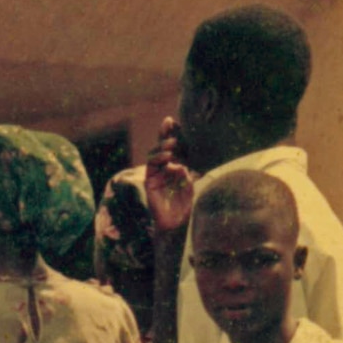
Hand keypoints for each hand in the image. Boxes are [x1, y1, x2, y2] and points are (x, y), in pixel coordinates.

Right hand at [143, 117, 194, 235]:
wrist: (176, 221)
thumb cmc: (186, 202)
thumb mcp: (192, 181)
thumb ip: (189, 169)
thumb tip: (185, 159)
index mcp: (174, 164)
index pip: (173, 145)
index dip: (172, 132)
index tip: (175, 120)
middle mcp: (163, 167)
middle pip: (161, 146)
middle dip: (164, 133)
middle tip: (169, 123)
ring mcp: (155, 174)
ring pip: (154, 154)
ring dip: (161, 146)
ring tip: (172, 143)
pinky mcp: (150, 182)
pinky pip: (151, 167)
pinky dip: (158, 160)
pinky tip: (167, 157)